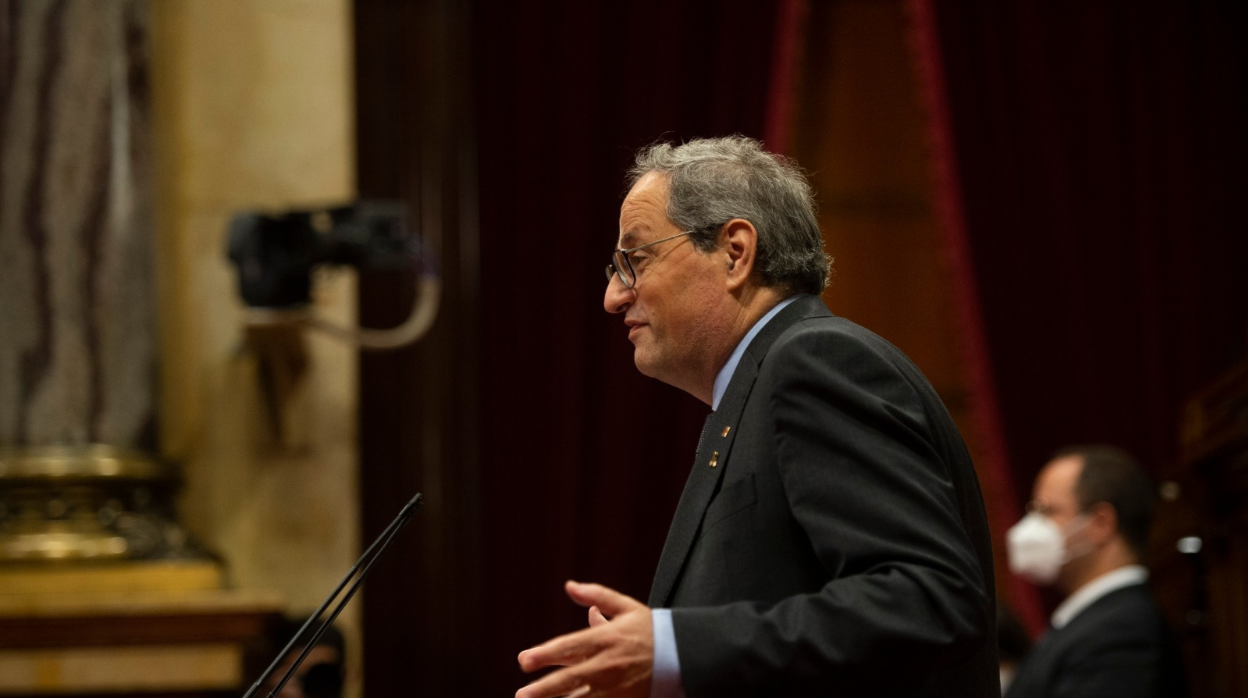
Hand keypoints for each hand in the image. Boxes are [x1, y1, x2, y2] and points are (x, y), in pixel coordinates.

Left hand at [517, 581, 652, 697]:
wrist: (682, 655)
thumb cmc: (650, 629)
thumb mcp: (625, 607)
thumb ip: (596, 595)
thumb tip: (569, 586)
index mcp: (606, 638)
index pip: (569, 647)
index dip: (545, 654)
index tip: (523, 661)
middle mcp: (608, 664)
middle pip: (570, 679)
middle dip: (543, 689)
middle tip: (521, 696)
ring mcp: (615, 687)